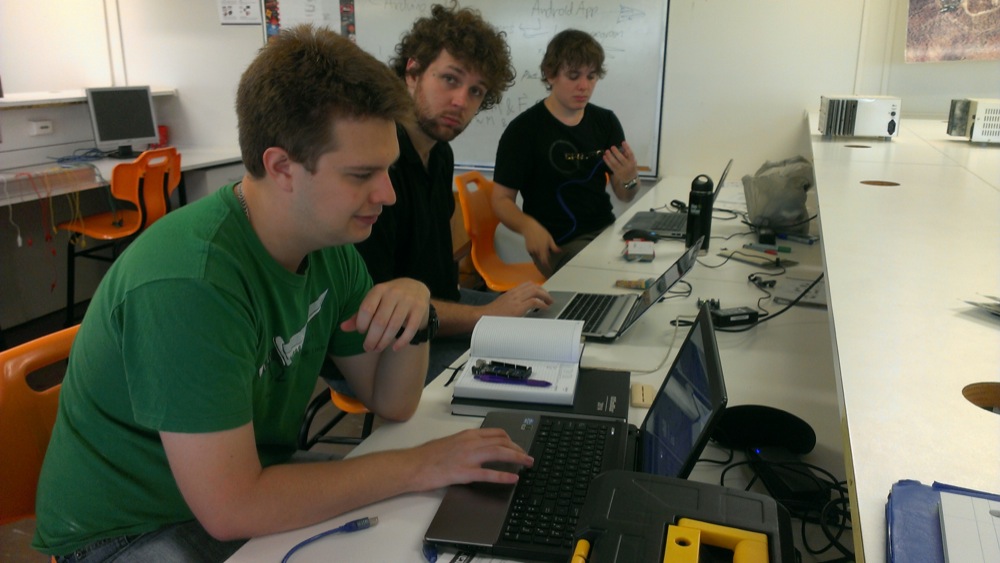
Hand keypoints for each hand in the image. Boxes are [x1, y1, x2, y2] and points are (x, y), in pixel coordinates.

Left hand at [341, 278, 429, 351]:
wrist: (416, 288)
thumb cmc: (389, 298)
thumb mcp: (374, 302)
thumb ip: (359, 315)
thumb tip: (342, 328)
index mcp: (379, 290)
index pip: (366, 309)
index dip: (362, 324)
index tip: (362, 332)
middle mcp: (394, 293)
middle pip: (380, 321)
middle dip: (372, 339)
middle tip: (368, 348)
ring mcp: (408, 300)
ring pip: (394, 326)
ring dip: (384, 342)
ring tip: (377, 349)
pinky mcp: (420, 309)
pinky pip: (410, 329)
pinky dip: (402, 342)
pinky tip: (395, 348)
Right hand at [409, 428, 533, 489]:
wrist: (412, 465)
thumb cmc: (426, 456)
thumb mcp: (449, 443)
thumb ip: (465, 444)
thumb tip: (477, 449)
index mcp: (467, 435)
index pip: (496, 433)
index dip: (511, 440)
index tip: (517, 446)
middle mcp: (470, 442)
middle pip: (502, 441)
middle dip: (518, 448)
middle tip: (527, 457)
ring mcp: (468, 457)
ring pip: (499, 453)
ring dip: (517, 458)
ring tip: (528, 464)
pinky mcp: (464, 472)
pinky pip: (489, 473)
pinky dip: (504, 476)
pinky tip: (513, 479)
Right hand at [484, 282, 552, 316]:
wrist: (484, 317)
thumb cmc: (492, 314)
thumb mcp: (504, 304)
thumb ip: (513, 302)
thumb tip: (522, 306)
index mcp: (511, 292)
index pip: (528, 284)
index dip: (538, 288)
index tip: (542, 293)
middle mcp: (515, 293)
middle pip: (534, 286)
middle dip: (544, 292)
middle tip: (549, 298)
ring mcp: (517, 299)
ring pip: (536, 291)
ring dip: (545, 296)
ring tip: (549, 302)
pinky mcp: (518, 307)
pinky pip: (534, 302)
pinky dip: (542, 304)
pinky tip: (544, 307)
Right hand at [522, 220, 558, 271]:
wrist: (529, 228)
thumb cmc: (541, 232)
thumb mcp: (549, 238)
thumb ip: (554, 247)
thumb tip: (560, 252)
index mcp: (543, 249)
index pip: (545, 261)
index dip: (547, 266)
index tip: (550, 269)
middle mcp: (537, 251)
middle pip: (541, 259)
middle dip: (544, 258)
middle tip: (546, 252)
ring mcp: (532, 251)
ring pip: (537, 256)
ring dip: (540, 254)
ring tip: (540, 245)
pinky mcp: (528, 249)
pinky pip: (533, 253)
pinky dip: (536, 251)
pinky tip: (536, 244)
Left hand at [603, 140, 638, 181]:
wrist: (630, 179)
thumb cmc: (631, 167)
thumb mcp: (632, 161)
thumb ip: (627, 155)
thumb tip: (621, 147)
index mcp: (632, 162)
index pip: (630, 154)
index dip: (627, 148)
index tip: (623, 142)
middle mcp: (627, 166)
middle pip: (621, 159)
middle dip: (616, 152)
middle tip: (612, 147)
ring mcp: (621, 170)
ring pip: (615, 163)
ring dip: (610, 157)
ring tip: (606, 151)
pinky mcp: (616, 173)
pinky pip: (611, 166)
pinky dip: (607, 161)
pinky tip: (604, 157)